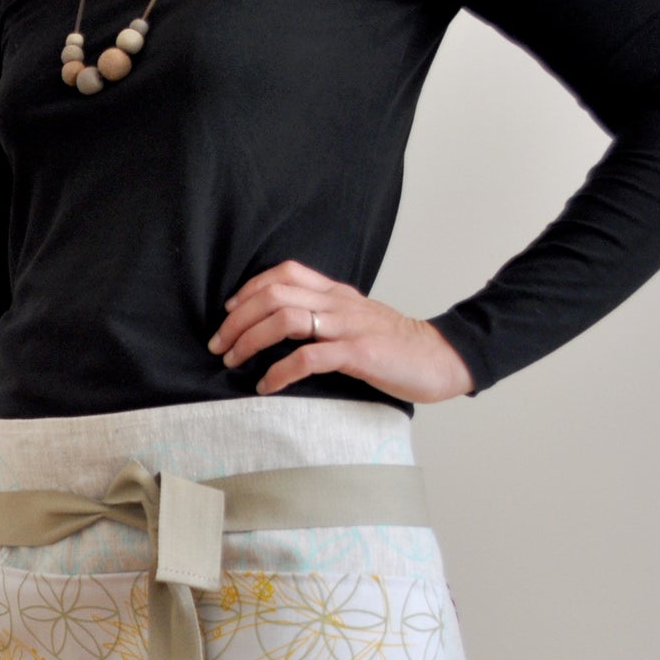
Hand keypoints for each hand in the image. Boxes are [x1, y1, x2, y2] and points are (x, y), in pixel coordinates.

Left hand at [206, 258, 474, 403]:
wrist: (440, 359)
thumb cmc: (396, 348)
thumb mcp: (357, 322)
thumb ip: (326, 318)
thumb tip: (284, 329)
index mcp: (337, 294)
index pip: (285, 273)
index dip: (249, 289)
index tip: (229, 312)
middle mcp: (338, 304)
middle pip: (273, 295)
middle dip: (237, 319)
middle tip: (219, 345)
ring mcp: (348, 327)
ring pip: (284, 320)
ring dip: (250, 341)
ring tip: (233, 362)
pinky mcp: (358, 353)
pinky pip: (308, 358)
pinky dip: (279, 372)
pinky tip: (266, 385)